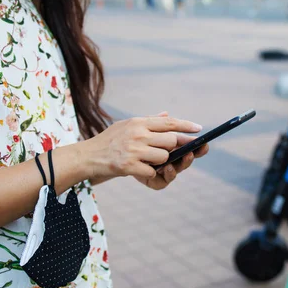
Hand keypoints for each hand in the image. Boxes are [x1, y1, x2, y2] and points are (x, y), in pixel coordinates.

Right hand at [83, 111, 203, 182]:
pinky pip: (152, 171)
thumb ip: (149, 121)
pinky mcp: (129, 166)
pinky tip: (139, 168)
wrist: (88, 156)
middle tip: (170, 150)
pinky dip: (149, 172)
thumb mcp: (127, 124)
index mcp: (139, 122)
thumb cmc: (110, 140)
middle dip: (174, 147)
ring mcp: (134, 150)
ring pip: (164, 157)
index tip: (199, 128)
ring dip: (161, 161)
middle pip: (171, 140)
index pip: (169, 122)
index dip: (186, 126)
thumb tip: (167, 114)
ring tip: (148, 159)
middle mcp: (138, 134)